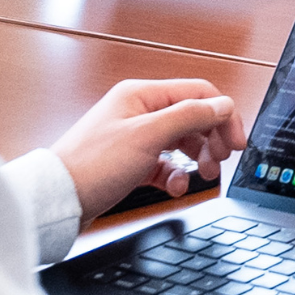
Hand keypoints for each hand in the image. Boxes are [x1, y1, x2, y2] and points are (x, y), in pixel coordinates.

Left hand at [50, 79, 246, 226]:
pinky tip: (174, 187)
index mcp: (142, 95)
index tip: (236, 142)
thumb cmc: (91, 166)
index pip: (198, 94)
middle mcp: (139, 111)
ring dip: (197, 158)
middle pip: (193, 118)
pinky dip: (175, 176)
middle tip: (220, 161)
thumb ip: (189, 116)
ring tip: (202, 175)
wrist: (58, 200)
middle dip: (211, 140)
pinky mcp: (131, 162)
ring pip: (181, 142)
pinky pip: (165, 164)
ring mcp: (135, 137)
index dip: (223, 115)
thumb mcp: (148, 136)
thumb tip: (222, 104)